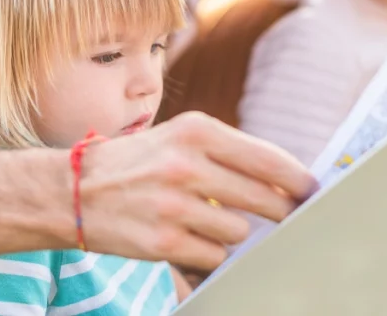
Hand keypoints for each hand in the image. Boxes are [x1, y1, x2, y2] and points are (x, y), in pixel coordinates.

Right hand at [78, 112, 316, 270]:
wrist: (74, 190)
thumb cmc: (140, 161)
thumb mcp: (181, 137)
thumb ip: (231, 153)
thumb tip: (287, 180)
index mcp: (196, 131)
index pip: (267, 158)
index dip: (297, 179)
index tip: (312, 190)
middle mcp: (186, 165)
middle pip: (263, 199)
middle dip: (279, 210)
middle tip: (285, 214)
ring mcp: (174, 205)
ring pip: (240, 231)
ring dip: (232, 230)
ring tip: (204, 217)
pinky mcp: (162, 242)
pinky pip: (214, 255)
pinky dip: (207, 250)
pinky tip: (186, 235)